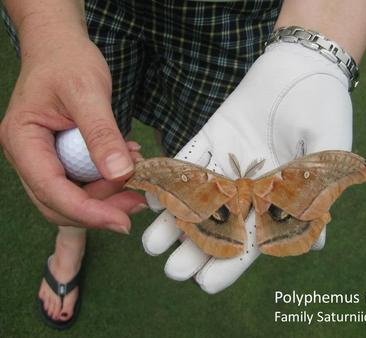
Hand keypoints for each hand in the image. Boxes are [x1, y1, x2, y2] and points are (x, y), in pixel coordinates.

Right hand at [0, 29, 138, 232]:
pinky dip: (107, 181)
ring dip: (107, 196)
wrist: (61, 46)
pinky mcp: (62, 156)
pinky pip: (83, 181)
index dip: (87, 212)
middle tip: (137, 202)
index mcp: (23, 141)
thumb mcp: (88, 92)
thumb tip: (120, 174)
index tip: (122, 221)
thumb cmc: (67, 61)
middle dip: (99, 209)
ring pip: (73, 196)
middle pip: (59, 202)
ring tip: (138, 177)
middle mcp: (28, 156)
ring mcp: (44, 158)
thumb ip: (101, 134)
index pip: (51, 190)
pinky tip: (128, 165)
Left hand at [142, 42, 351, 292]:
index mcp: (277, 197)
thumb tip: (316, 244)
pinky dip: (169, 180)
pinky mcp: (210, 140)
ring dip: (174, 222)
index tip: (206, 284)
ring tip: (151, 244)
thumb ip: (319, 192)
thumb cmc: (323, 107)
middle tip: (173, 270)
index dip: (230, 264)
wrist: (300, 68)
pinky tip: (152, 198)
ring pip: (197, 199)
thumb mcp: (329, 151)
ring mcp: (226, 164)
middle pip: (219, 226)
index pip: (252, 239)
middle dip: (195, 250)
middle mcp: (248, 186)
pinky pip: (187, 162)